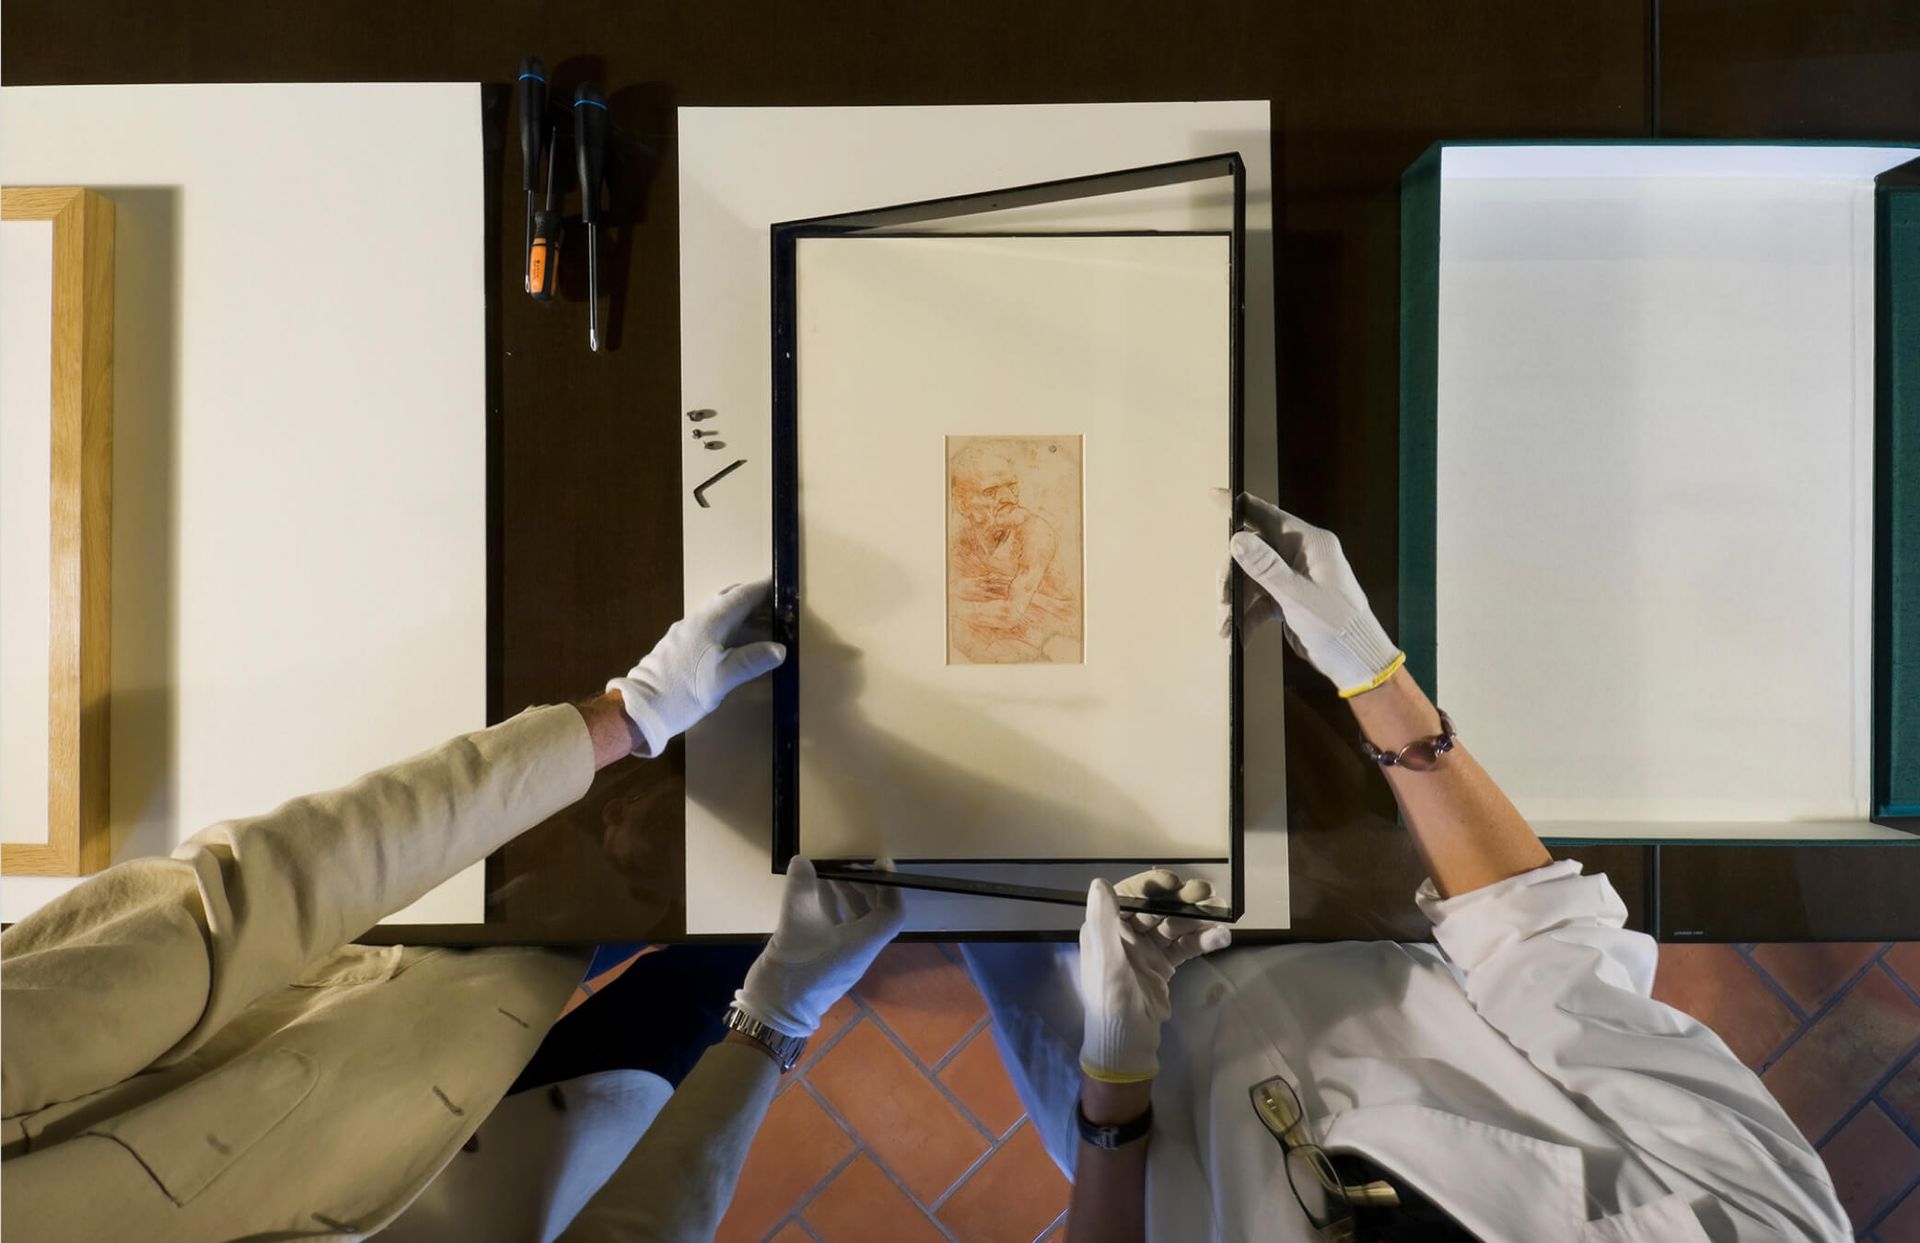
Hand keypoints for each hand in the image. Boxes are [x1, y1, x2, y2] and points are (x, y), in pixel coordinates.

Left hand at [606, 579, 786, 757]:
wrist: (642, 708)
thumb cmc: (683, 691)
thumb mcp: (722, 679)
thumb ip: (752, 661)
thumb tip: (780, 649)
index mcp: (710, 621)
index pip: (742, 596)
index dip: (765, 590)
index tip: (785, 588)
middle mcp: (697, 620)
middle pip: (730, 600)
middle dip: (756, 601)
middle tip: (780, 610)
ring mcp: (686, 631)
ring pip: (720, 615)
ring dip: (744, 617)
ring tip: (767, 628)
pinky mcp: (680, 645)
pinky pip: (712, 627)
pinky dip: (731, 629)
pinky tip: (739, 645)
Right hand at [736, 857, 905, 1037]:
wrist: (773, 1013)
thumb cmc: (794, 971)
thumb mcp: (794, 925)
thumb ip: (800, 889)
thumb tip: (802, 860)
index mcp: (862, 944)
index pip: (892, 913)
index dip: (891, 887)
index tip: (880, 864)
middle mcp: (858, 950)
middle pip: (874, 914)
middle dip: (865, 886)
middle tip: (850, 864)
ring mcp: (840, 956)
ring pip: (854, 920)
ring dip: (846, 895)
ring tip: (830, 872)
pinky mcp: (824, 959)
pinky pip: (836, 928)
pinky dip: (830, 907)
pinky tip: (814, 890)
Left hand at [1079, 869, 1231, 1082]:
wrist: (1127, 1044)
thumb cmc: (1112, 1002)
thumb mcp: (1106, 962)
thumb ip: (1103, 922)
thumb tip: (1098, 882)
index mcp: (1105, 929)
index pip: (1128, 897)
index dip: (1150, 887)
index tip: (1173, 883)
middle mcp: (1125, 933)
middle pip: (1157, 908)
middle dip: (1181, 900)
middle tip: (1208, 894)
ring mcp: (1146, 949)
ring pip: (1175, 926)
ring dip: (1197, 920)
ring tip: (1222, 915)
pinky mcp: (1164, 964)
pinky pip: (1184, 947)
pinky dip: (1202, 941)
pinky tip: (1221, 937)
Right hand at [1227, 495, 1402, 698]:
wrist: (1354, 660)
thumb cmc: (1335, 623)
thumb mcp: (1297, 595)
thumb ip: (1266, 566)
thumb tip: (1236, 538)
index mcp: (1309, 543)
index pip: (1268, 516)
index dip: (1238, 507)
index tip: (1212, 497)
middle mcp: (1299, 555)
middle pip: (1252, 552)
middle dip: (1232, 576)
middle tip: (1222, 599)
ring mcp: (1293, 577)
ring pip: (1252, 579)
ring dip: (1236, 602)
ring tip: (1225, 627)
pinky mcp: (1288, 599)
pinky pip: (1259, 600)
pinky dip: (1247, 615)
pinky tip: (1236, 633)